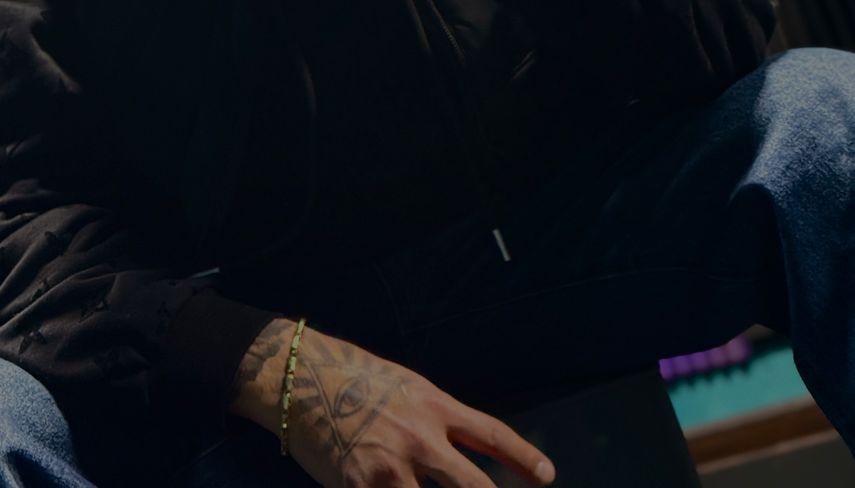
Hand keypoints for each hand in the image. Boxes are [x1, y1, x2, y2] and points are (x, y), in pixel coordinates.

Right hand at [229, 319, 555, 487]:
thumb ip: (437, 420)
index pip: (491, 434)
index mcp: (435, 406)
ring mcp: (392, 468)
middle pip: (474, 487)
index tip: (547, 475)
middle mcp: (421, 438)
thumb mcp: (409, 388)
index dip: (524, 456)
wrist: (307, 380)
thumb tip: (464, 450)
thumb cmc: (358, 378)